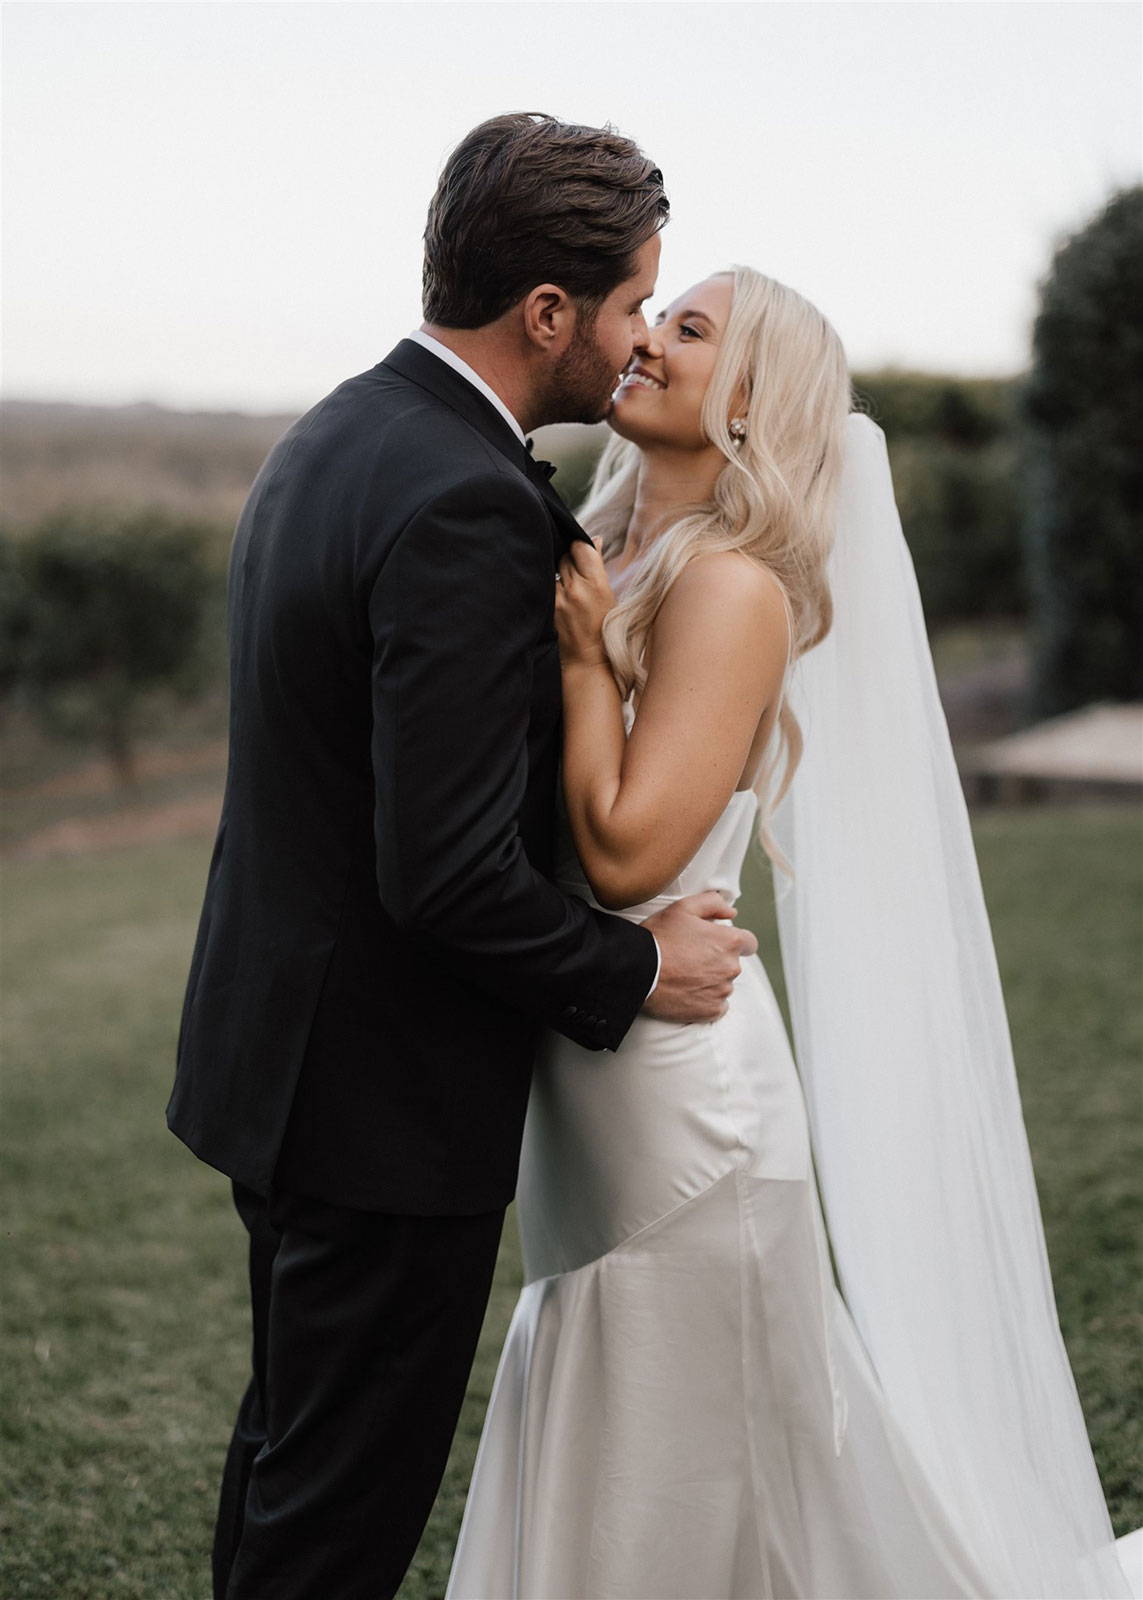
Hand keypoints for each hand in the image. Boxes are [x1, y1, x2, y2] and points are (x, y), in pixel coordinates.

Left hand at [554, 539, 613, 667]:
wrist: (588, 660)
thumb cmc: (604, 627)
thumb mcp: (609, 595)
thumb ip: (598, 566)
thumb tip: (596, 540)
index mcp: (597, 583)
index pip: (581, 547)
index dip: (580, 545)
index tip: (580, 550)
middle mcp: (576, 588)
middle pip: (566, 556)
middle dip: (569, 558)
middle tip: (575, 572)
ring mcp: (558, 599)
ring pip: (554, 569)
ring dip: (559, 572)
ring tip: (568, 587)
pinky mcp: (547, 609)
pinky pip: (547, 585)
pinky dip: (551, 586)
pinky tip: (558, 595)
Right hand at [639, 891, 758, 1022]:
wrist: (639, 971)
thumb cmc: (659, 937)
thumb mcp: (683, 908)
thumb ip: (713, 903)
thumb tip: (732, 912)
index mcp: (730, 942)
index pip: (749, 943)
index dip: (732, 941)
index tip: (715, 944)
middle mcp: (731, 968)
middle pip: (733, 964)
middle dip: (717, 960)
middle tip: (691, 957)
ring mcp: (722, 991)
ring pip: (724, 985)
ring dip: (711, 980)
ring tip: (685, 975)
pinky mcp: (711, 1011)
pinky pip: (717, 1006)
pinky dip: (706, 1000)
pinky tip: (688, 992)